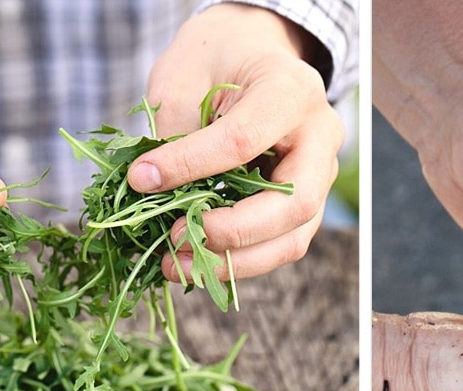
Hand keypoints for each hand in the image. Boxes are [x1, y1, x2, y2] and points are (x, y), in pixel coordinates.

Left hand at [129, 4, 344, 281]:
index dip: (190, 166)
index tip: (141, 180)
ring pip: (292, 239)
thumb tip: (154, 192)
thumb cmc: (219, 56)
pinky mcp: (305, 204)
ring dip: (234, 262)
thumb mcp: (185, 72)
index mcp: (291, 91)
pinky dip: (238, 260)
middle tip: (174, 238)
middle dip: (231, 233)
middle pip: (293, 204)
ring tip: (176, 265)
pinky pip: (279, 245)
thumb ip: (175, 127)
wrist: (256, 54)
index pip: (242, 140)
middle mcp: (320, 138)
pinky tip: (195, 260)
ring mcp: (320, 176)